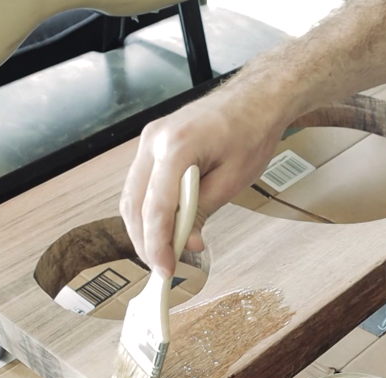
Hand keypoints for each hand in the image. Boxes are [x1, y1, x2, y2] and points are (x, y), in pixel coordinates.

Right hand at [119, 85, 286, 277]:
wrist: (255, 100)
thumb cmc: (250, 133)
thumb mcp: (233, 180)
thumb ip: (203, 211)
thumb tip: (186, 243)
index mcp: (177, 145)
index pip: (156, 205)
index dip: (158, 243)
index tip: (166, 269)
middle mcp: (154, 140)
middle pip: (134, 203)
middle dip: (145, 241)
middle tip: (162, 268)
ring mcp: (149, 140)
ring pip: (131, 196)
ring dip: (142, 229)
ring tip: (161, 254)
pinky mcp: (153, 145)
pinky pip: (140, 185)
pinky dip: (146, 211)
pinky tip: (161, 230)